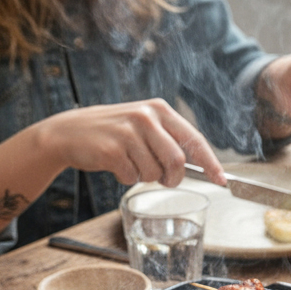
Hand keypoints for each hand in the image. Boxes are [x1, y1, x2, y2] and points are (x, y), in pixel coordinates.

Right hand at [38, 99, 225, 186]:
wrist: (69, 132)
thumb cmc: (112, 133)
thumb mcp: (143, 125)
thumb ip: (168, 139)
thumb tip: (200, 165)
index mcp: (159, 109)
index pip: (194, 139)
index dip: (210, 163)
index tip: (221, 180)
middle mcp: (146, 117)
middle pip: (178, 161)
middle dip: (174, 178)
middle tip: (164, 179)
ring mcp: (128, 132)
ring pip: (155, 173)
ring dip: (146, 177)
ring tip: (131, 164)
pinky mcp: (112, 150)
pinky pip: (132, 177)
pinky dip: (126, 178)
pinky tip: (115, 165)